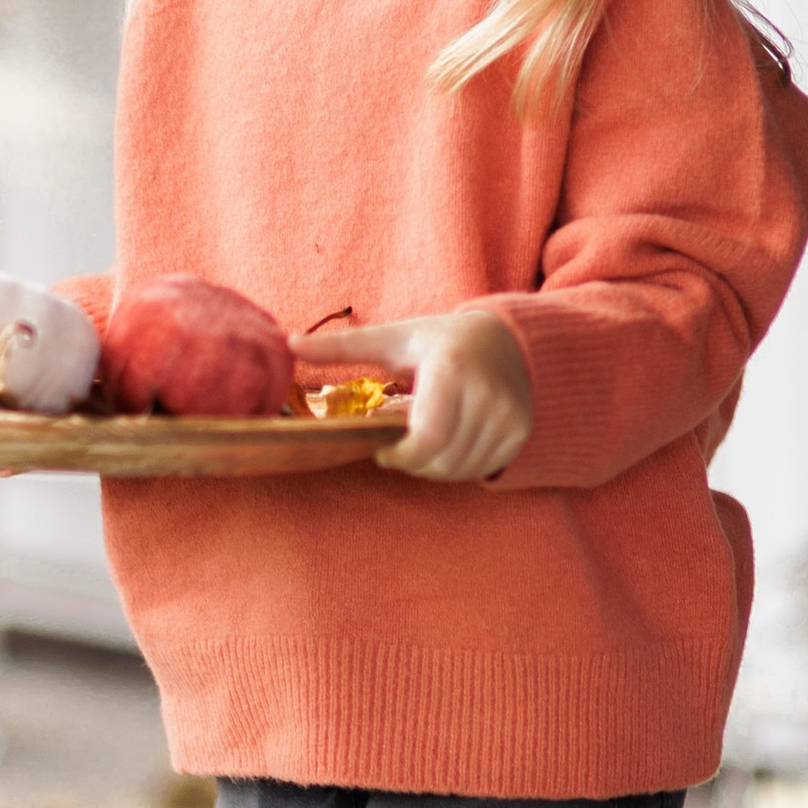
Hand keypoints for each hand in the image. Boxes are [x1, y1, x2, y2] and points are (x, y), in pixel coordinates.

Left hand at [299, 311, 532, 483]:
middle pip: (438, 460)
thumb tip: (288, 343)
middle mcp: (486, 394)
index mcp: (450, 369)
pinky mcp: (518, 434)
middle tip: (401, 444)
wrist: (507, 340)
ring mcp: (508, 416)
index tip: (383, 448)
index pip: (425, 438)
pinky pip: (479, 469)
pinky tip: (450, 441)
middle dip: (412, 461)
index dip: (399, 455)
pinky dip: (457, 466)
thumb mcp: (392, 338)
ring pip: (457, 469)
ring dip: (432, 466)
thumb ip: (343, 347)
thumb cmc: (439, 340)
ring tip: (425, 439)